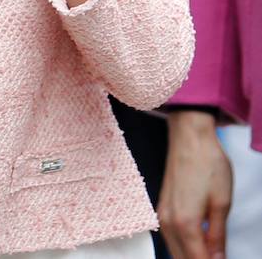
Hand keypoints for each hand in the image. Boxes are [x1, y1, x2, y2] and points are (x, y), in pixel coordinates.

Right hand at [158, 112, 231, 258]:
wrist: (190, 136)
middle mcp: (168, 222)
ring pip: (174, 252)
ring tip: (210, 254)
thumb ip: (217, 237)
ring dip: (190, 257)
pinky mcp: (162, 206)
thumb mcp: (221, 204)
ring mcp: (162, 214)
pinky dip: (183, 247)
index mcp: (185, 223)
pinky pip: (170, 238)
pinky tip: (198, 244)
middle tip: (217, 258)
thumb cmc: (208, 164)